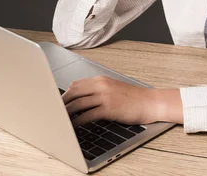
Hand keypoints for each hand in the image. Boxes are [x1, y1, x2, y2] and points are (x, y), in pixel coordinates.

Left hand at [62, 76, 182, 126]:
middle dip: (62, 103)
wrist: (151, 102)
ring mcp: (105, 96)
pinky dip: (77, 121)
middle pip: (74, 92)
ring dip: (67, 113)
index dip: (65, 94)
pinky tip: (73, 126)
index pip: (76, 84)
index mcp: (102, 80)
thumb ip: (98, 90)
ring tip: (60, 120)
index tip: (58, 102)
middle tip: (54, 112)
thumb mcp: (114, 89)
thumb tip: (80, 99)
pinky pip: (87, 114)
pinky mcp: (109, 108)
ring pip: (78, 103)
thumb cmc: (134, 98)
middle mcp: (101, 85)